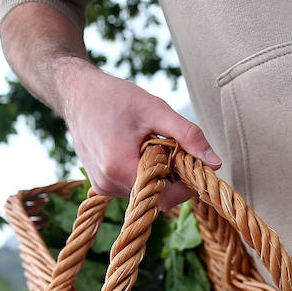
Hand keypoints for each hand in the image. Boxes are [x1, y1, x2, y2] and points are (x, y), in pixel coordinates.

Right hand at [0, 2, 219, 211]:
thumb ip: (187, 135)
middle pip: (156, 196)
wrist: (76, 93)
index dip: (185, 186)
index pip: (165, 197)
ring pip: (144, 193)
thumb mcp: (156, 110)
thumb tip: (215, 162)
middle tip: (174, 148)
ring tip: (151, 144)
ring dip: (157, 174)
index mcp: (119, 168)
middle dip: (172, 177)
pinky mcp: (100, 185)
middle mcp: (108, 184)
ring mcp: (102, 187)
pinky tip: (137, 149)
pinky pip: (132, 187)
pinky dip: (142, 173)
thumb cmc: (115, 97)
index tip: (194, 164)